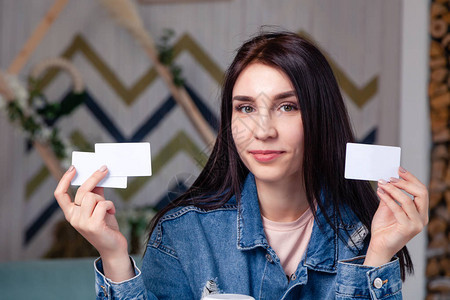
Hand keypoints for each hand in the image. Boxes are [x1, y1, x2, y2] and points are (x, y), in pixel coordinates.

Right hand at [54, 165, 133, 280]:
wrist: (113, 248)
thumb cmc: (106, 226)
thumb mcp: (99, 208)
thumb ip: (96, 194)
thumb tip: (97, 177)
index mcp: (71, 213)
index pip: (60, 195)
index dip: (64, 180)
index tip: (73, 168)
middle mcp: (73, 218)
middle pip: (82, 191)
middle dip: (95, 177)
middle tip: (105, 168)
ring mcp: (82, 223)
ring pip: (93, 197)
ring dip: (104, 200)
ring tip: (108, 209)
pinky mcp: (93, 225)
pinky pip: (102, 204)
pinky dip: (110, 206)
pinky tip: (112, 213)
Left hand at [364, 167, 428, 266]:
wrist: (378, 245)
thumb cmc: (383, 228)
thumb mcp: (387, 208)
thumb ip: (391, 196)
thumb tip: (388, 180)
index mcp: (420, 212)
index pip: (422, 191)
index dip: (411, 178)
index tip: (399, 169)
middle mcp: (422, 218)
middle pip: (421, 193)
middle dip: (405, 182)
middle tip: (390, 178)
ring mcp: (416, 224)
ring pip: (407, 200)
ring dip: (393, 189)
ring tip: (381, 184)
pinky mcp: (407, 228)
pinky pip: (397, 209)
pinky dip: (388, 198)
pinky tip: (379, 193)